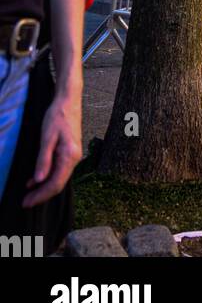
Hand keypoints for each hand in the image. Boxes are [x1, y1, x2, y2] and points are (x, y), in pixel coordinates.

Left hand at [22, 89, 81, 207]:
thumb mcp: (47, 137)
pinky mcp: (69, 152)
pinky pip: (58, 169)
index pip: (55, 183)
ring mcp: (73, 155)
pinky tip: (34, 180)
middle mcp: (74, 158)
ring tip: (28, 194)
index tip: (26, 202)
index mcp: (70, 156)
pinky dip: (46, 177)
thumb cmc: (57, 115)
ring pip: (58, 178)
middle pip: (58, 183)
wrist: (69, 100)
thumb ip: (43, 160)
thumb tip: (38, 180)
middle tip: (25, 202)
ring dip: (43, 187)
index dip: (41, 195)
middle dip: (41, 195)